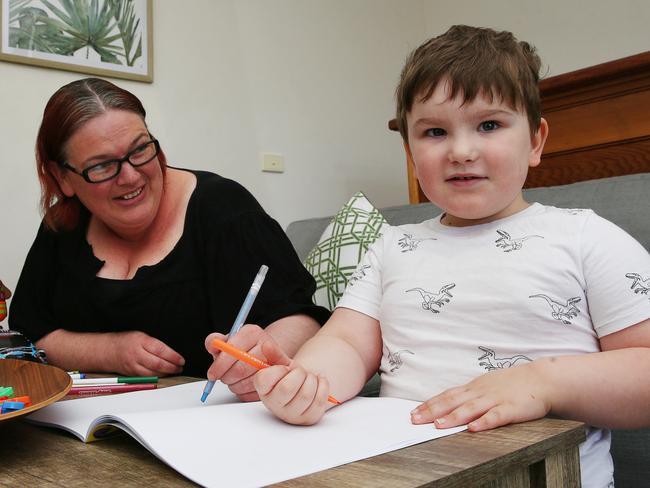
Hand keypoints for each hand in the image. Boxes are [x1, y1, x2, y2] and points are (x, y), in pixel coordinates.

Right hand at [110, 331, 184, 375]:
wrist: (107, 351)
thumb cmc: (126, 341)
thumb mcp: (141, 335)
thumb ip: (154, 343)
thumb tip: (171, 351)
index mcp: (140, 341)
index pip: (160, 350)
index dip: (173, 356)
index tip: (181, 359)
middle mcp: (136, 354)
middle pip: (157, 363)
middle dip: (172, 367)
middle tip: (180, 367)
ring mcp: (133, 366)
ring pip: (153, 373)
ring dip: (166, 374)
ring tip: (175, 371)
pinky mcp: (132, 375)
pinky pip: (147, 378)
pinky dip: (157, 377)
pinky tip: (164, 375)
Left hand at [205, 324, 275, 401]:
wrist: (265, 354)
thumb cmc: (243, 349)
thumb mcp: (228, 341)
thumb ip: (216, 341)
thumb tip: (212, 345)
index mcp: (252, 332)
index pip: (233, 350)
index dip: (219, 365)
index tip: (212, 374)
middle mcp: (267, 343)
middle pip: (241, 368)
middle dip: (227, 377)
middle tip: (222, 378)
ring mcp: (276, 360)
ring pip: (249, 382)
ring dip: (236, 386)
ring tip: (233, 381)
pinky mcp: (279, 376)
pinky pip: (257, 392)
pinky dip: (246, 392)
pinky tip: (243, 385)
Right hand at [254, 341, 330, 424]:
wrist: (305, 387)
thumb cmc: (290, 375)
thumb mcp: (282, 363)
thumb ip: (274, 353)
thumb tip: (266, 344)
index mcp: (264, 390)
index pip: (264, 380)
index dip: (278, 370)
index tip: (285, 369)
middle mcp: (274, 405)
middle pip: (287, 388)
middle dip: (299, 374)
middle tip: (301, 372)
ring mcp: (291, 415)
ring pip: (306, 394)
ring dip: (312, 379)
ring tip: (310, 377)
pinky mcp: (308, 419)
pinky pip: (319, 400)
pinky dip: (323, 385)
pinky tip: (319, 382)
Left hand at [410, 362, 552, 431]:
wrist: (542, 379)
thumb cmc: (512, 384)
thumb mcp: (487, 386)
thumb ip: (470, 395)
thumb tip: (449, 403)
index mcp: (474, 387)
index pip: (447, 395)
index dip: (429, 404)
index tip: (413, 412)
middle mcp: (481, 392)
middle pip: (453, 401)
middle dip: (432, 411)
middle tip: (415, 420)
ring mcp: (495, 399)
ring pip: (470, 409)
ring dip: (453, 417)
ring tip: (438, 425)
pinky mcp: (512, 408)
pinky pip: (496, 416)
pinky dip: (484, 422)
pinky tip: (473, 428)